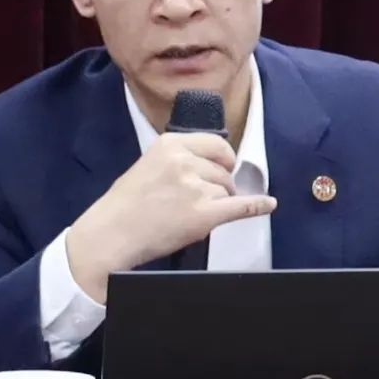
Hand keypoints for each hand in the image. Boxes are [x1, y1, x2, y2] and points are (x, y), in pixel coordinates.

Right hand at [66, 132, 276, 301]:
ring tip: (189, 215)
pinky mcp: (203, 214)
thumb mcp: (149, 164)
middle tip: (200, 200)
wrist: (110, 235)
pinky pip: (240, 207)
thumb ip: (179, 159)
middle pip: (223, 170)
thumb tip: (214, 164)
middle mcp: (184, 161)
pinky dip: (257, 206)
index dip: (223, 159)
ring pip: (226, 191)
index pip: (216, 144)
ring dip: (218, 203)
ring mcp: (194, 187)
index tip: (223, 168)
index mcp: (171, 144)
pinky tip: (268, 205)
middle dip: (220, 185)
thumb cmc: (125, 205)